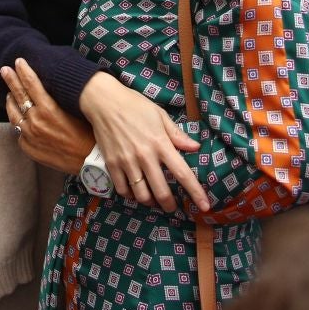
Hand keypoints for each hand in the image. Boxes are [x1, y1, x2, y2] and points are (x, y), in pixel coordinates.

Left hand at [2, 58, 94, 174]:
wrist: (89, 162)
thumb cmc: (89, 133)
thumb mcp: (74, 110)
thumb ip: (57, 99)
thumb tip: (48, 86)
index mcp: (48, 108)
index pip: (31, 83)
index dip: (24, 71)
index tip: (18, 62)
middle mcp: (36, 121)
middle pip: (18, 95)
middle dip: (11, 80)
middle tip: (4, 70)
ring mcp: (30, 136)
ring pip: (14, 114)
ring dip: (11, 102)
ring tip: (9, 94)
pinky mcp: (28, 148)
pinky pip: (19, 131)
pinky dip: (19, 122)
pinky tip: (20, 118)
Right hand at [79, 72, 207, 213]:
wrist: (104, 102)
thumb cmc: (135, 105)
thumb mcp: (160, 115)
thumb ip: (177, 134)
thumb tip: (195, 147)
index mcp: (161, 143)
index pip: (182, 173)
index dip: (195, 192)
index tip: (204, 206)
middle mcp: (145, 156)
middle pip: (161, 191)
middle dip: (170, 205)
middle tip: (172, 208)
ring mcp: (127, 162)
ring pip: (141, 195)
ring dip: (150, 202)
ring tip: (154, 201)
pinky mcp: (111, 164)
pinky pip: (123, 190)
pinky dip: (130, 196)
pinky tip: (135, 192)